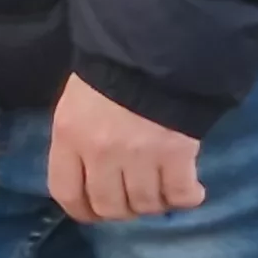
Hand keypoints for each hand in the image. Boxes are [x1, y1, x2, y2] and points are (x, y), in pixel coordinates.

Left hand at [47, 76, 206, 222]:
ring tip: (161, 191)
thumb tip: (85, 176)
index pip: (66, 193)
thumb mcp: (78, 102)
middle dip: (121, 210)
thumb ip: (77, 139)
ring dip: (154, 204)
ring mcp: (139, 156)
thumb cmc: (111, 71)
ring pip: (145, 204)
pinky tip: (191, 190)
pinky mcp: (176, 154)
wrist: (155, 44)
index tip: (94, 213)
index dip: (82, 210)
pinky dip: (187, 198)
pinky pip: (180, 195)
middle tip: (133, 200)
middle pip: (109, 206)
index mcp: (69, 136)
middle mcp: (101, 152)